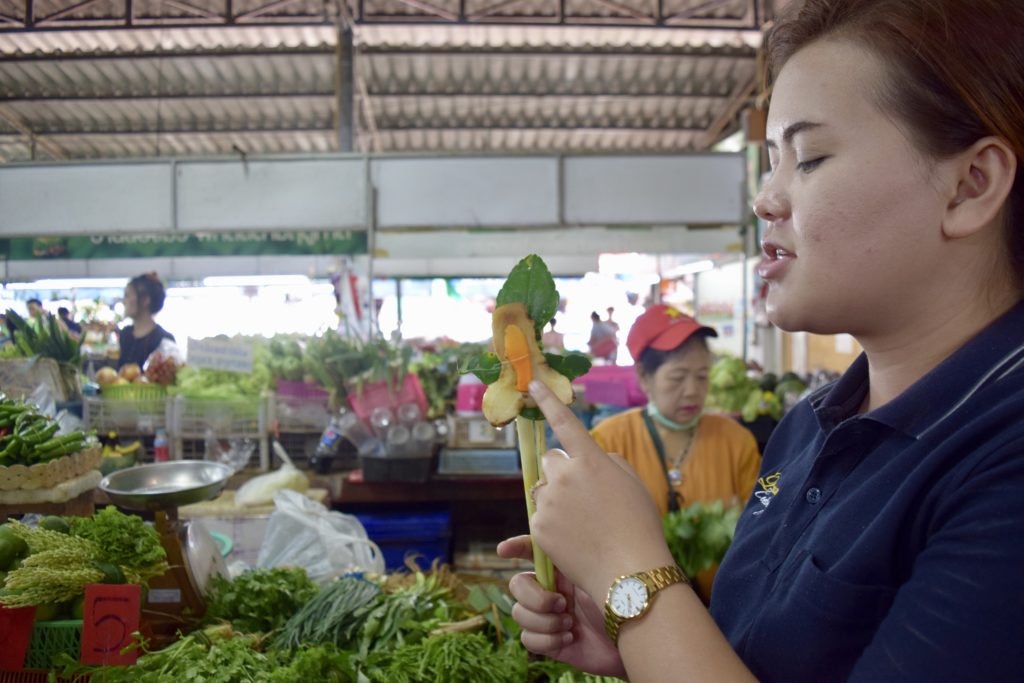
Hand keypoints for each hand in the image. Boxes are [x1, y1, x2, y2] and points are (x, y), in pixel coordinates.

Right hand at [497, 535, 625, 677]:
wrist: (635, 636)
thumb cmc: (623, 597)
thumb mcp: (595, 568)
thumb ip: (570, 552)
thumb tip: (548, 527)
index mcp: (562, 568)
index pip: (531, 551)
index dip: (515, 547)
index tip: (503, 550)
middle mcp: (552, 589)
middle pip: (517, 585)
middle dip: (534, 597)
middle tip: (561, 603)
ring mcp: (549, 616)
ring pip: (519, 614)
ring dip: (545, 620)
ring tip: (570, 623)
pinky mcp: (550, 642)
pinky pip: (528, 639)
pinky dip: (548, 639)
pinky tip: (570, 637)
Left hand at [527, 380, 674, 599]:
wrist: (630, 572)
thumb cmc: (639, 525)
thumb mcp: (632, 482)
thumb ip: (607, 461)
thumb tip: (588, 456)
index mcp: (591, 460)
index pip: (565, 422)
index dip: (548, 401)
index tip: (533, 383)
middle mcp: (565, 476)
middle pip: (551, 461)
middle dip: (562, 471)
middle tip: (583, 495)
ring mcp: (549, 502)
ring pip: (544, 490)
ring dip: (557, 498)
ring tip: (584, 523)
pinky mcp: (539, 528)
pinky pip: (541, 517)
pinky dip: (553, 524)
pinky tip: (575, 539)